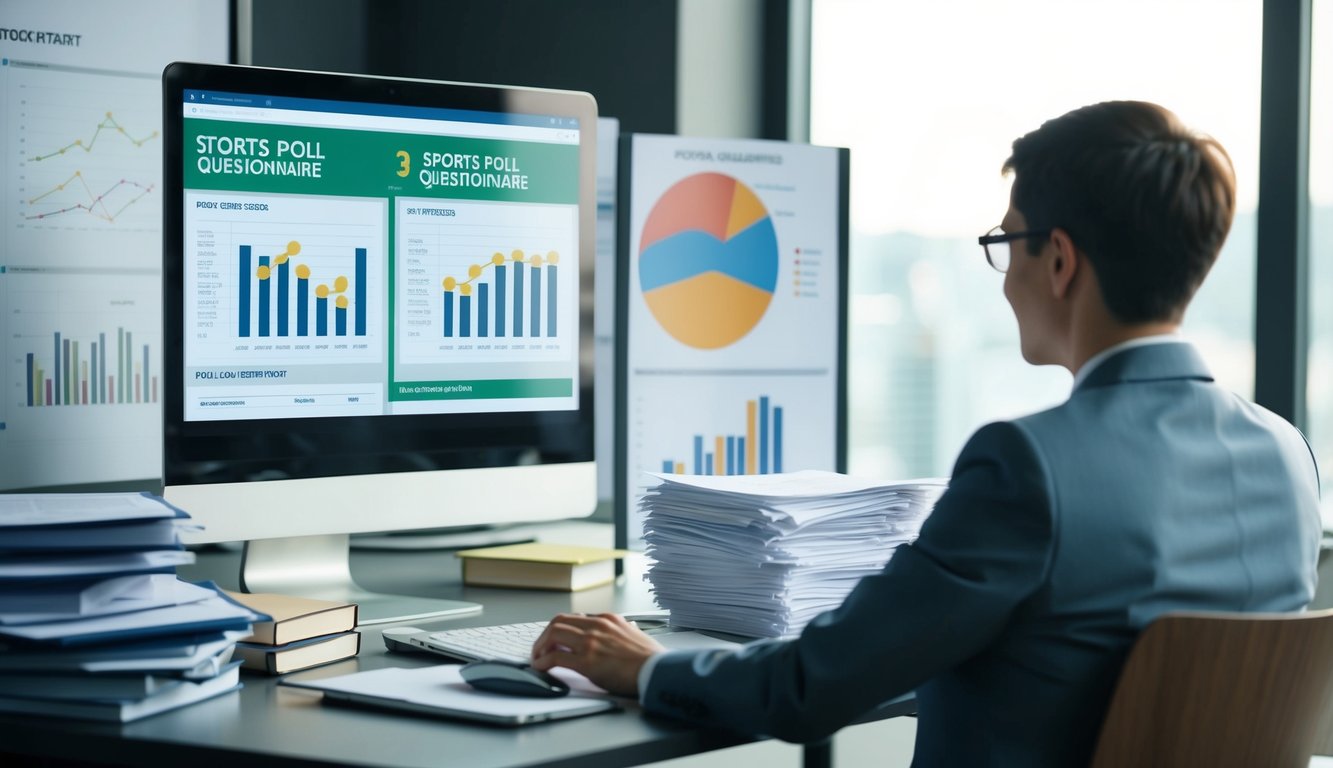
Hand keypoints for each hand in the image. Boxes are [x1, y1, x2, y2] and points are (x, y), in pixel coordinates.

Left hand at [530, 612, 665, 696]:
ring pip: (553, 634)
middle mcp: (597, 626)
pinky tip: (541, 668)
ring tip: (538, 658)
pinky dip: (543, 662)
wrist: (658, 670)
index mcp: (608, 620)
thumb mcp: (634, 636)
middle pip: (559, 621)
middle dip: (546, 634)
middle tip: (541, 647)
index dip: (561, 629)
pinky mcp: (586, 661)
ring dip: (540, 646)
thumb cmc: (651, 659)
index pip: (576, 618)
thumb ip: (622, 633)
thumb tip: (621, 636)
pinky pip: (555, 658)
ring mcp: (591, 642)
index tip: (556, 639)